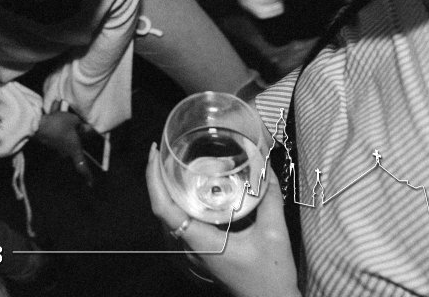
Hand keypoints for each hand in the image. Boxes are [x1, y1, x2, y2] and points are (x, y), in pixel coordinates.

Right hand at [36, 109, 93, 185]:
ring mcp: (53, 146)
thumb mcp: (74, 120)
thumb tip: (86, 128)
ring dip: (61, 121)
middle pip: (72, 144)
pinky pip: (53, 128)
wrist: (37, 124)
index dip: (87, 176)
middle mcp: (63, 151)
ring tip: (59, 106)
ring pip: (61, 133)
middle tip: (73, 120)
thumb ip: (81, 125)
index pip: (82, 166)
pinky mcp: (45, 139)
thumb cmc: (59, 125)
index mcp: (73, 150)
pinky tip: (53, 106)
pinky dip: (53, 118)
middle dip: (73, 130)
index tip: (91, 184)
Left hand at [146, 143, 300, 296]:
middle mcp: (191, 247)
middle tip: (161, 152)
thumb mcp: (274, 234)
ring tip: (168, 165)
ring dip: (165, 190)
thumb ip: (269, 199)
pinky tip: (186, 190)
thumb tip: (266, 168)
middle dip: (157, 177)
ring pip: (168, 217)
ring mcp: (193, 252)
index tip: (154, 154)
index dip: (153, 179)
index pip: (164, 208)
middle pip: (161, 208)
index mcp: (201, 241)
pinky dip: (177, 203)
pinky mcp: (200, 252)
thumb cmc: (271, 277)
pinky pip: (180, 224)